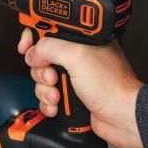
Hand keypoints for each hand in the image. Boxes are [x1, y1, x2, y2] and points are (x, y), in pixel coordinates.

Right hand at [18, 30, 144, 147]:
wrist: (121, 117)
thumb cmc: (111, 86)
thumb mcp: (76, 57)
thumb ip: (49, 48)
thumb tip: (33, 52)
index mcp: (81, 40)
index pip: (50, 30)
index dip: (34, 37)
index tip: (25, 46)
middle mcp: (77, 56)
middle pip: (40, 58)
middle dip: (41, 71)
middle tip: (54, 76)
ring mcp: (74, 77)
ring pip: (42, 79)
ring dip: (45, 89)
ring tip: (58, 95)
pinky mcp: (71, 95)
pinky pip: (47, 96)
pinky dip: (48, 102)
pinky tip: (57, 105)